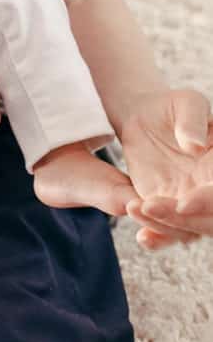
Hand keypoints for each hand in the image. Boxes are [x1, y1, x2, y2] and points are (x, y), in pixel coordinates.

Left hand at [119, 89, 212, 248]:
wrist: (146, 117)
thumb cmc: (173, 107)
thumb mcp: (187, 102)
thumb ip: (192, 120)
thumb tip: (194, 145)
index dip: (208, 202)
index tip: (183, 202)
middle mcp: (212, 189)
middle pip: (210, 219)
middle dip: (183, 220)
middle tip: (150, 206)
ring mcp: (193, 203)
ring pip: (189, 231)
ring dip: (165, 228)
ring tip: (137, 208)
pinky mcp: (170, 211)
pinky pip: (169, 232)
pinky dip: (158, 239)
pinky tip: (144, 238)